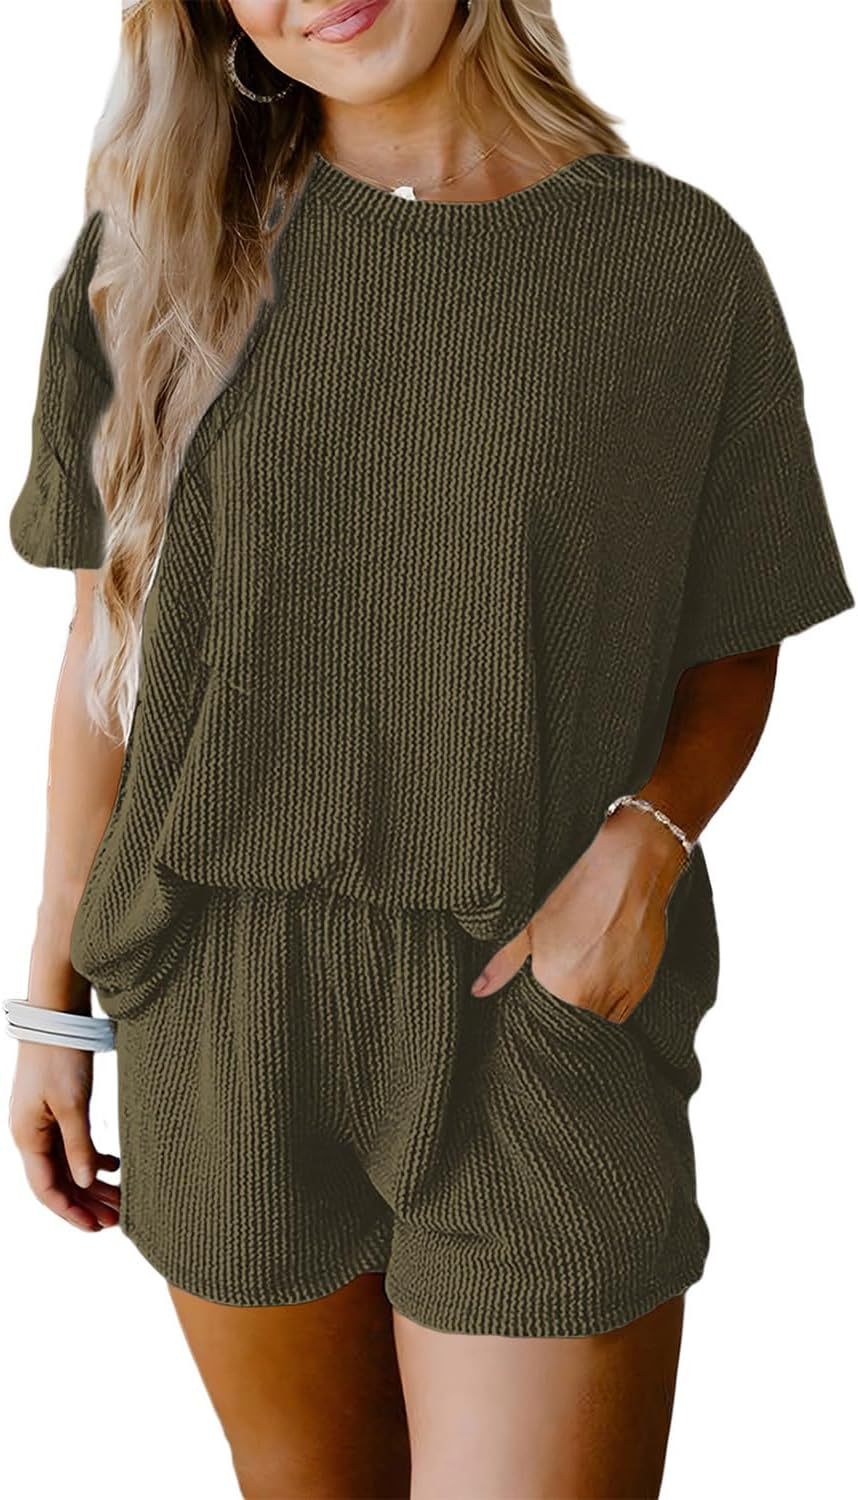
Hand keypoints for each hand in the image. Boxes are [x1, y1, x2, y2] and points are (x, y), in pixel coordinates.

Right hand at [9, 1034, 120, 1231]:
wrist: (55, 1016)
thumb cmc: (61, 1057)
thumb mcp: (73, 1103)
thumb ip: (79, 1145)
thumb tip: (86, 1182)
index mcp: (28, 1137)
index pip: (47, 1189)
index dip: (71, 1212)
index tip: (96, 1228)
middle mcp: (31, 1135)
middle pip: (60, 1180)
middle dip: (87, 1202)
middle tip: (117, 1220)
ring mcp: (43, 1122)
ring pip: (69, 1163)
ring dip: (93, 1183)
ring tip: (121, 1199)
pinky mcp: (56, 1109)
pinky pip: (72, 1144)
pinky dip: (92, 1157)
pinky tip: (115, 1165)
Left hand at [470, 806, 687, 1022]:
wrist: (628, 872)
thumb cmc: (578, 894)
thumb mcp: (531, 926)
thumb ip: (503, 963)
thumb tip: (478, 990)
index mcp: (556, 986)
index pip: (546, 1021)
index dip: (545, 1011)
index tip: (547, 995)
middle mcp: (588, 997)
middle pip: (573, 1022)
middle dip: (567, 1010)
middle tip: (568, 979)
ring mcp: (617, 993)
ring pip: (598, 1020)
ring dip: (590, 1008)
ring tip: (586, 975)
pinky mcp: (641, 987)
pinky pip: (622, 1013)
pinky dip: (612, 1003)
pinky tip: (605, 976)